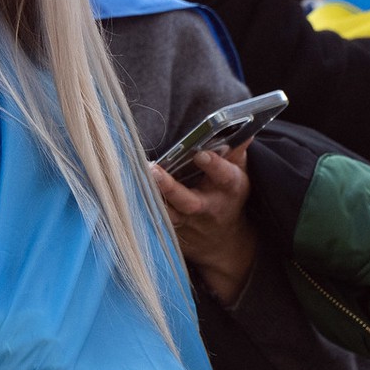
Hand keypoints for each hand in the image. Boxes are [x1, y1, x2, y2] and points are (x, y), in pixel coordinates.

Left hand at [149, 142, 255, 306]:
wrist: (223, 241)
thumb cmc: (228, 197)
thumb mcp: (239, 174)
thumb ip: (237, 152)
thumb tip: (244, 129)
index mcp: (229, 190)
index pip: (224, 176)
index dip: (214, 165)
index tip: (200, 154)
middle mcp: (207, 208)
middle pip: (188, 201)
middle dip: (170, 187)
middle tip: (153, 170)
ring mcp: (187, 223)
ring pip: (166, 214)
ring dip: (150, 199)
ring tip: (134, 179)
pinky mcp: (171, 231)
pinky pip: (153, 220)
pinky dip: (140, 208)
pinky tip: (126, 191)